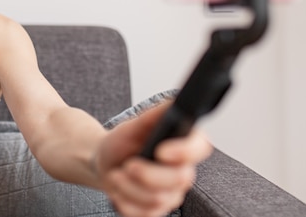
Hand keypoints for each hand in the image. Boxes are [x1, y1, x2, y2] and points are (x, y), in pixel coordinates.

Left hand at [95, 104, 211, 216]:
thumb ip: (156, 114)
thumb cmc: (122, 143)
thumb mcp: (134, 124)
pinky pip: (145, 214)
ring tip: (117, 175)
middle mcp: (183, 170)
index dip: (185, 151)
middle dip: (147, 174)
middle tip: (128, 165)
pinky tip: (119, 189)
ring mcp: (172, 193)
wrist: (104, 163)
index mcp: (183, 144)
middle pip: (179, 179)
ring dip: (129, 187)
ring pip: (158, 200)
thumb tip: (175, 101)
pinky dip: (124, 202)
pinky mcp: (157, 210)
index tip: (161, 151)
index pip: (201, 148)